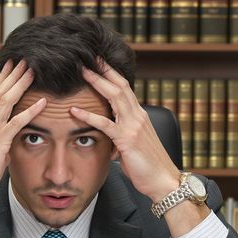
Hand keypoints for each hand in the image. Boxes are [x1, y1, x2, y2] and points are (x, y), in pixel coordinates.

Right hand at [0, 59, 45, 231]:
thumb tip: (7, 144)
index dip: (2, 79)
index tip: (10, 66)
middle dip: (12, 75)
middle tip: (24, 59)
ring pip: (6, 101)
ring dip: (20, 84)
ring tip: (32, 70)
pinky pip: (16, 123)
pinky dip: (30, 111)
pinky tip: (42, 103)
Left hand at [70, 63, 180, 202]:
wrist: (163, 180)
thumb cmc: (147, 166)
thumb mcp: (133, 146)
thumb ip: (121, 137)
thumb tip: (110, 140)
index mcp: (139, 115)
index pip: (124, 87)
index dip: (111, 73)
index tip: (98, 61)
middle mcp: (137, 115)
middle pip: (119, 85)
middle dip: (103, 69)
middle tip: (87, 56)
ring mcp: (133, 126)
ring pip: (115, 97)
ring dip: (97, 82)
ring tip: (81, 72)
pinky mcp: (127, 140)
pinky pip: (106, 124)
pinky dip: (88, 115)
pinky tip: (74, 110)